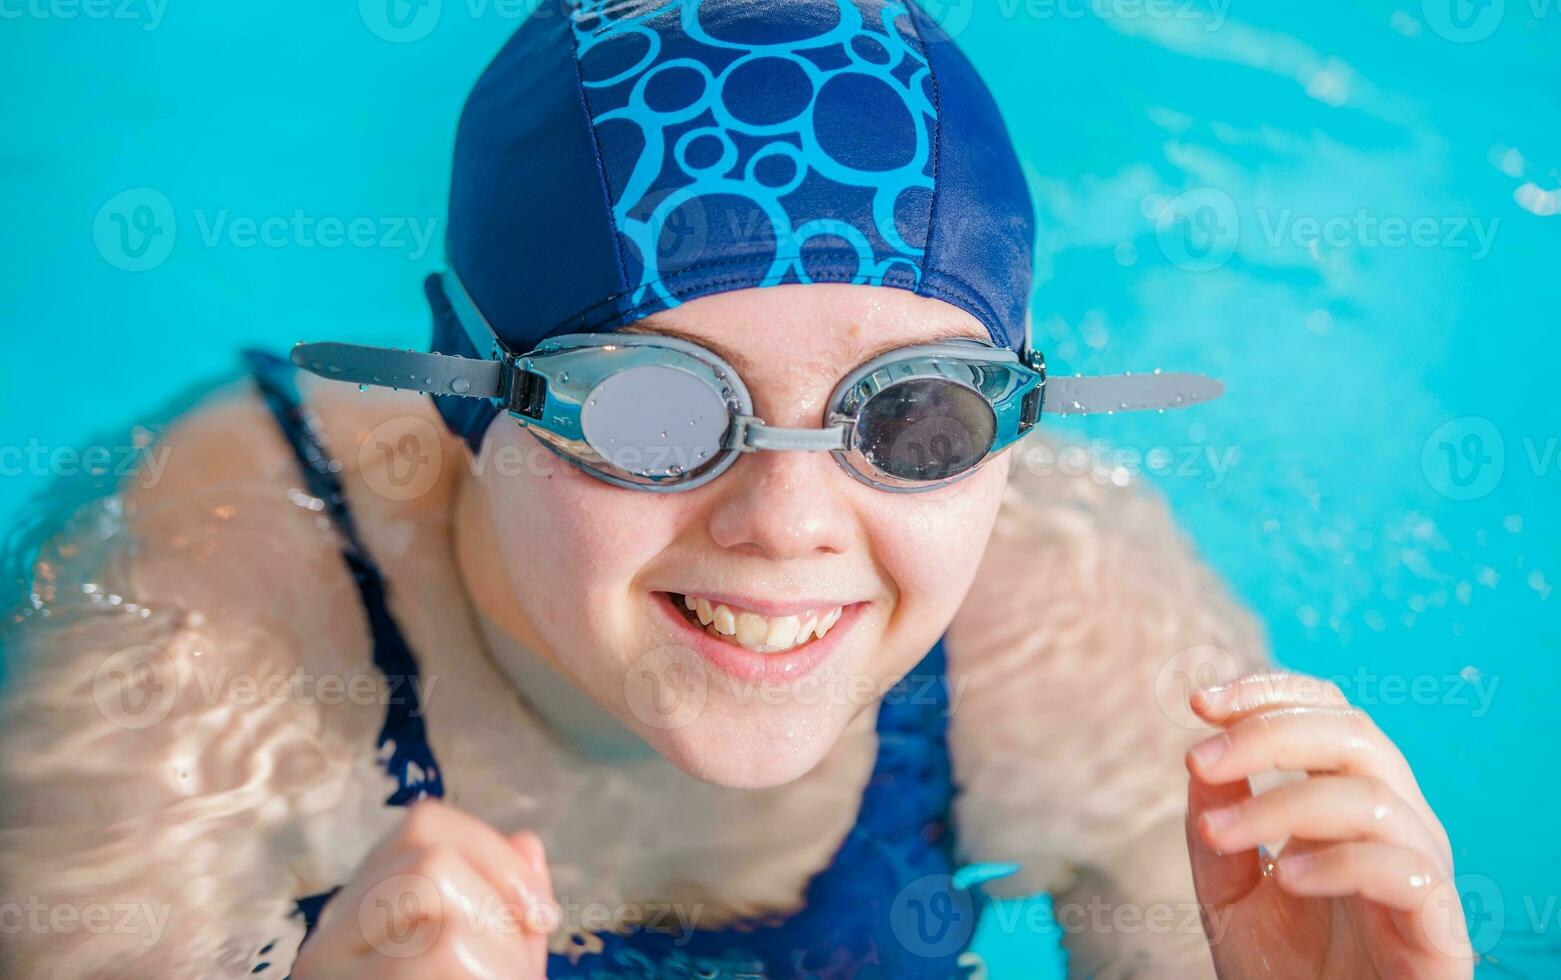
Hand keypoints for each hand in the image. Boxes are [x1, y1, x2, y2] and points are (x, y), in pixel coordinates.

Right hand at [291, 799, 557, 978]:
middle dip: (498, 905)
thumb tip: (527, 843)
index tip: (541, 916)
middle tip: (516, 966)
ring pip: (430, 884)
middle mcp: (331, 930)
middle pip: (429, 852)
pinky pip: (440, 945)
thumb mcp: (494, 967)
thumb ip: (508, 913)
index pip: (425, 823)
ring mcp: (325, 960)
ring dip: (494, 945)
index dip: (494, 855)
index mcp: (365, 908)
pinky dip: (487, 971)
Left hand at [1183, 672, 1473, 979]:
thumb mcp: (1227, 890)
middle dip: (1267, 735)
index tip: (1198, 702)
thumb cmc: (1283, 967)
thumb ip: (1215, 825)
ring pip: (1370, 795)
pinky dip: (1339, 862)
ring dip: (1281, 803)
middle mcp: (1394, 821)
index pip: (1326, 712)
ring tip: (1220, 835)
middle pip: (1353, 733)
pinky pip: (1404, 870)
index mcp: (1348, 797)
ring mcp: (1421, 869)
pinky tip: (1287, 878)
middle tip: (1199, 761)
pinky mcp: (1439, 926)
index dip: (1268, 694)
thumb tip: (1199, 760)